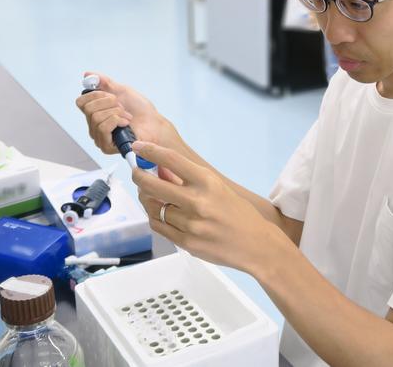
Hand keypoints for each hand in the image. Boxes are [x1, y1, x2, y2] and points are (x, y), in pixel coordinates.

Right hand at [75, 72, 171, 153]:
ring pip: (96, 117)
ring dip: (116, 113)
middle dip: (109, 103)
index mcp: (96, 112)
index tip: (111, 95)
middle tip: (122, 107)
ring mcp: (99, 136)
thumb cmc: (141, 110)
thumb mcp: (122, 91)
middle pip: (88, 109)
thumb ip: (105, 82)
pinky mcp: (106, 146)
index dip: (95, 95)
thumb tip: (87, 74)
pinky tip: (126, 124)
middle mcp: (94, 125)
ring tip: (127, 116)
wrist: (155, 124)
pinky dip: (116, 121)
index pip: (81, 102)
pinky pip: (102, 128)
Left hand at [132, 141, 281, 273]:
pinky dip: (154, 217)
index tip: (137, 147)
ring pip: (153, 207)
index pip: (171, 160)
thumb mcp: (217, 188)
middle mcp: (198, 201)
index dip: (150, 151)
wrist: (256, 244)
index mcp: (208, 182)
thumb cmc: (238, 213)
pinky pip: (158, 226)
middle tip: (136, 173)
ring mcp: (191, 223)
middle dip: (139, 176)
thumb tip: (160, 169)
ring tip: (150, 196)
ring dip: (147, 199)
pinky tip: (160, 213)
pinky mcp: (186, 242)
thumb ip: (189, 180)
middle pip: (152, 185)